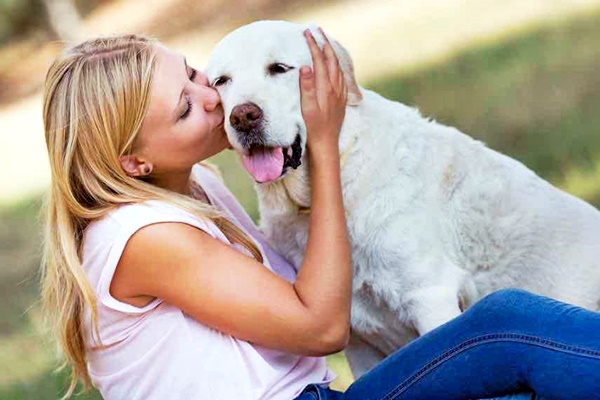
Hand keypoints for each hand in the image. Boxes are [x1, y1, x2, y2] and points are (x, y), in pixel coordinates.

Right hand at [300, 28, 347, 153]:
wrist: (326, 144)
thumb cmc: (313, 128)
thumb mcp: (307, 108)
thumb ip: (307, 87)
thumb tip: (306, 67)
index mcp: (325, 88)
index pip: (319, 60)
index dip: (314, 45)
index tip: (307, 33)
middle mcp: (335, 88)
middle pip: (331, 60)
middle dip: (324, 44)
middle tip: (317, 31)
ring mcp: (340, 94)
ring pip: (338, 67)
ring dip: (331, 53)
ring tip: (325, 44)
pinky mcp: (341, 100)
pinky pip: (341, 76)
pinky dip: (336, 65)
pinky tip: (334, 66)